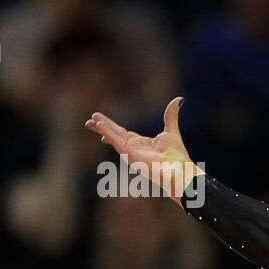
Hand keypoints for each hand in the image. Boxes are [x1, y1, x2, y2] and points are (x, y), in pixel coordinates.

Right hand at [84, 96, 198, 204]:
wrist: (179, 169)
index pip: (123, 133)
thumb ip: (170, 116)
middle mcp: (134, 148)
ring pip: (113, 137)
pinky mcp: (129, 154)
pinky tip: (99, 124)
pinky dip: (107, 133)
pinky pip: (116, 141)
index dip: (111, 127)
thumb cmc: (177, 156)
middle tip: (89, 121)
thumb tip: (178, 99)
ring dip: (102, 129)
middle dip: (102, 127)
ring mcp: (131, 152)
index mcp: (141, 143)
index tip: (100, 121)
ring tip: (91, 121)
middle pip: (115, 134)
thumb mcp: (171, 130)